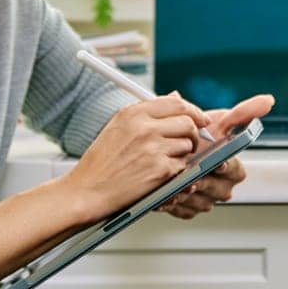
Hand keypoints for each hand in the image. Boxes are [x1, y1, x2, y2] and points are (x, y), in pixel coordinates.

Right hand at [65, 93, 213, 219]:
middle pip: (188, 122)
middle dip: (193, 133)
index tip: (201, 119)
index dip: (194, 110)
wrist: (87, 191)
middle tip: (188, 142)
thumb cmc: (100, 162)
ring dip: (182, 154)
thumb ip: (148, 111)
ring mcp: (153, 148)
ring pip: (187, 145)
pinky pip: (183, 165)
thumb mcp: (118, 126)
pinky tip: (159, 174)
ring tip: (164, 161)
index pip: (176, 103)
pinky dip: (176, 171)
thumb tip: (177, 97)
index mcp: (133, 113)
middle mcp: (144, 127)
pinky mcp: (160, 170)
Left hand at [160, 93, 273, 219]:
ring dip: (188, 194)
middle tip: (191, 175)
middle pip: (218, 190)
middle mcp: (223, 187)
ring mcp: (206, 200)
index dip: (226, 167)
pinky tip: (167, 194)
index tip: (218, 163)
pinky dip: (175, 204)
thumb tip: (269, 100)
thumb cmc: (199, 136)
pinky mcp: (189, 210)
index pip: (236, 171)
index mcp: (234, 169)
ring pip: (201, 203)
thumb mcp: (219, 122)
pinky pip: (185, 211)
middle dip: (204, 182)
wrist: (171, 147)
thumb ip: (244, 112)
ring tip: (175, 185)